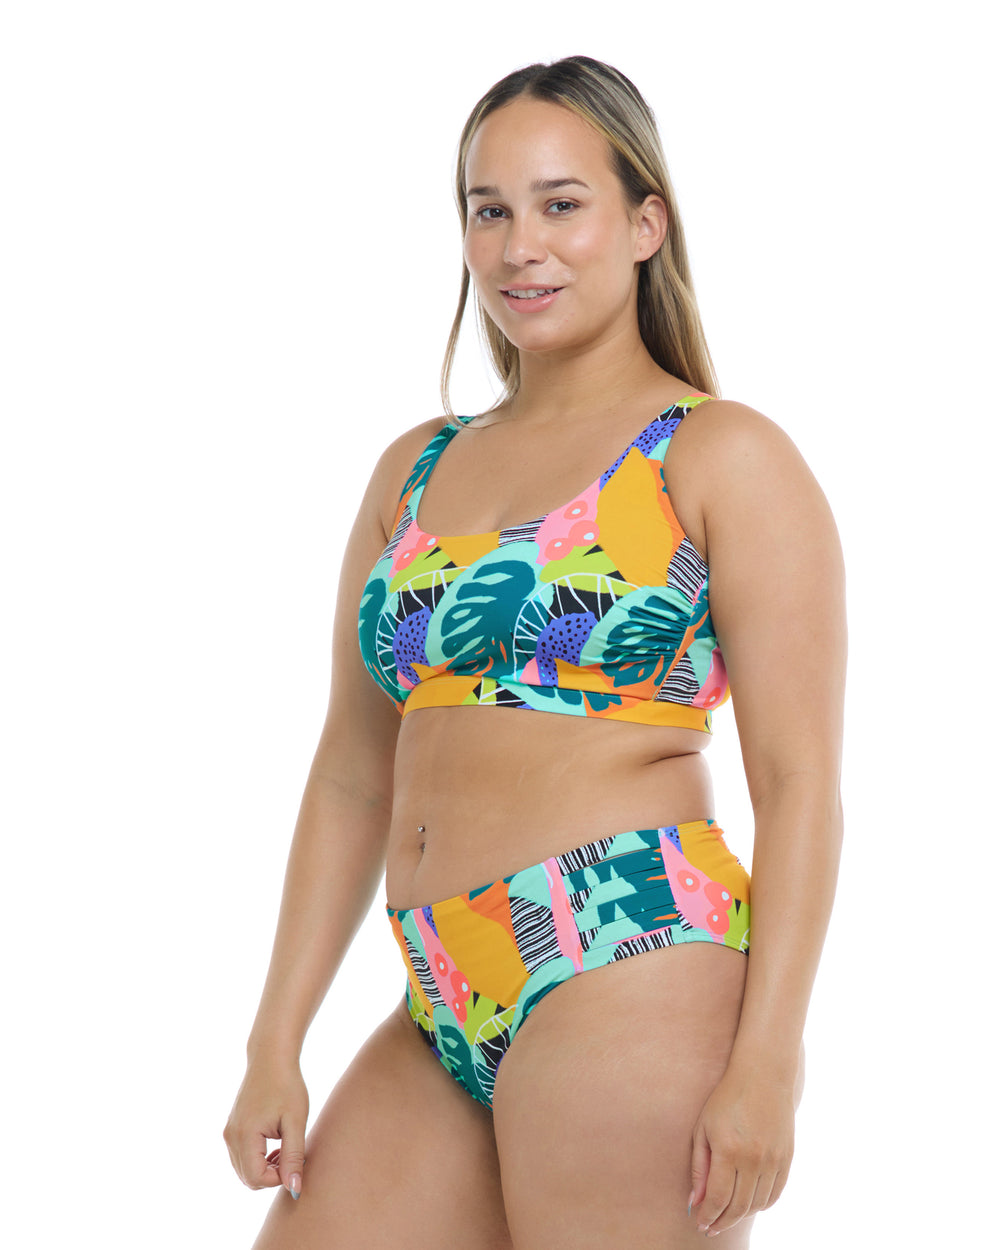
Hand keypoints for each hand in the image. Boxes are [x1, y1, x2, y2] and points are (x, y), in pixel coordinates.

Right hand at [223, 1056, 308, 1197]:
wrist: (271, 1057)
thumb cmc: (287, 1085)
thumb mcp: (295, 1121)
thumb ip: (293, 1157)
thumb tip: (294, 1189)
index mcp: (245, 1135)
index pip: (256, 1179)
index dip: (278, 1179)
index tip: (295, 1161)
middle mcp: (231, 1137)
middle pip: (248, 1178)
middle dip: (271, 1175)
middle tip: (292, 1156)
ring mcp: (229, 1132)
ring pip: (244, 1170)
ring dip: (265, 1168)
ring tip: (286, 1148)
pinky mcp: (232, 1128)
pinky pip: (241, 1157)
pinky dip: (258, 1159)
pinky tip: (276, 1145)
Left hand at [688, 1064, 794, 1235]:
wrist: (763, 1076)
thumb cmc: (726, 1099)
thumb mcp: (703, 1128)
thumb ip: (698, 1167)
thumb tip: (695, 1202)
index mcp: (728, 1150)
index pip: (717, 1199)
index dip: (708, 1216)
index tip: (700, 1224)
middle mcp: (753, 1159)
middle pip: (738, 1207)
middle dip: (722, 1222)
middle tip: (711, 1227)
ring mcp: (773, 1160)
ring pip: (757, 1204)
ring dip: (740, 1215)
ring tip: (726, 1214)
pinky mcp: (787, 1159)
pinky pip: (774, 1194)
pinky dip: (760, 1204)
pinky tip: (747, 1203)